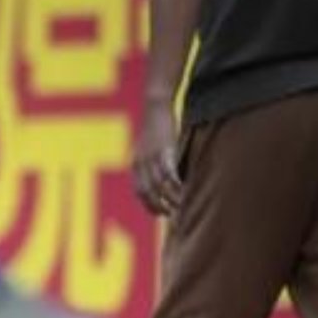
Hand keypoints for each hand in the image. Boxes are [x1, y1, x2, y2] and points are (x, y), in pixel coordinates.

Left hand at [133, 99, 182, 217]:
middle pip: (148, 191)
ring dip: (170, 197)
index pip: (139, 191)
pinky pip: (168, 170)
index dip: (148, 204)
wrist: (155, 104)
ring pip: (159, 184)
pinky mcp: (163, 148)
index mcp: (135, 164)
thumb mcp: (149, 146)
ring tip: (181, 205)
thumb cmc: (156, 125)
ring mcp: (150, 156)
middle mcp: (140, 163)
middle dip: (158, 205)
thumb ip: (152, 162)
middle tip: (171, 213)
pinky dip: (175, 183)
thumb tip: (162, 176)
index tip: (159, 213)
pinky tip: (183, 190)